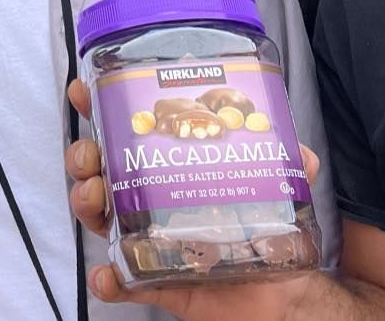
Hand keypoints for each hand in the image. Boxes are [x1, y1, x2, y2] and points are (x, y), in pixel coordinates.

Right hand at [65, 79, 322, 316]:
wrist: (278, 294)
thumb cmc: (263, 230)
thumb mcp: (276, 189)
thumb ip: (288, 168)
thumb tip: (302, 152)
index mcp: (166, 166)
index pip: (126, 130)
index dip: (97, 107)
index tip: (83, 90)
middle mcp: (146, 197)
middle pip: (97, 168)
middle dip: (82, 157)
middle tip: (92, 159)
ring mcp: (144, 238)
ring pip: (98, 216)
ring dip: (86, 203)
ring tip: (96, 198)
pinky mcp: (151, 280)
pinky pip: (119, 281)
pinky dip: (107, 279)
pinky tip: (107, 275)